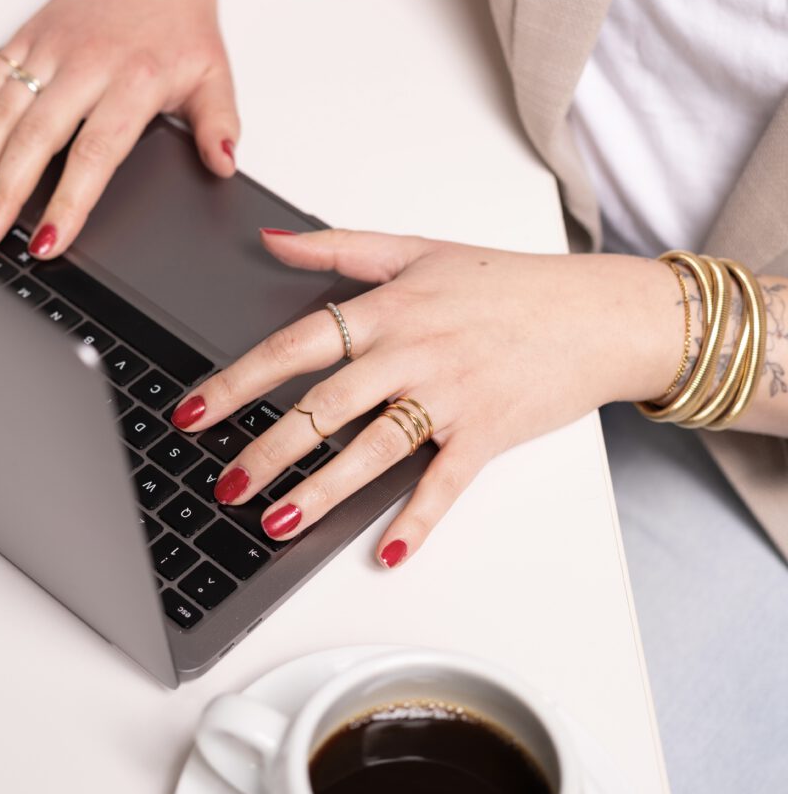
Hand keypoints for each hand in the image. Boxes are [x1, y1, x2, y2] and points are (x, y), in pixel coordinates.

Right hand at [0, 0, 236, 257]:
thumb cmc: (179, 22)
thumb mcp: (213, 73)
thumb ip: (218, 124)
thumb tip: (223, 164)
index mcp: (132, 81)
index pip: (94, 153)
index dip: (68, 201)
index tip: (47, 240)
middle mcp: (84, 65)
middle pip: (35, 140)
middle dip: (3, 194)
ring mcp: (49, 50)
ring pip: (2, 113)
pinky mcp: (25, 37)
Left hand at [170, 229, 684, 566]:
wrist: (598, 311)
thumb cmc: (509, 284)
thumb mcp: (420, 247)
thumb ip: (339, 247)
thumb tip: (271, 241)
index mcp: (388, 309)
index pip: (295, 345)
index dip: (239, 380)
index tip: (195, 411)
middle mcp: (412, 351)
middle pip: (324, 405)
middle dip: (267, 450)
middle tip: (226, 486)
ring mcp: (451, 394)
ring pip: (372, 447)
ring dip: (321, 490)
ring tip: (277, 522)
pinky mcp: (487, 433)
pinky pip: (444, 484)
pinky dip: (417, 521)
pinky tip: (387, 553)